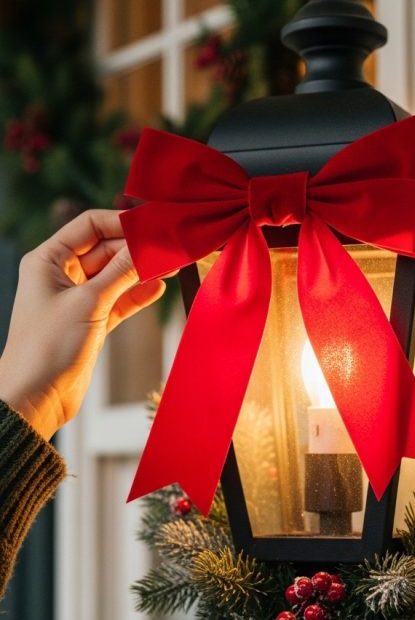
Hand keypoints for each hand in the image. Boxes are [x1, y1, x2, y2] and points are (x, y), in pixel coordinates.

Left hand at [0, 209, 168, 440]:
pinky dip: (137, 295)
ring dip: (141, 271)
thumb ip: (121, 272)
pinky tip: (159, 287)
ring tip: (172, 264)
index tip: (152, 224)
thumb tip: (148, 246)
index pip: (89, 226)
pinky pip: (118, 300)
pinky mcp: (91, 321)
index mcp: (48, 260)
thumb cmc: (48, 347)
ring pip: (115, 275)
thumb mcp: (89, 302)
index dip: (120, 222)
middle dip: (136, 248)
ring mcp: (77, 299)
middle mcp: (61, 275)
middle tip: (169, 246)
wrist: (36, 397)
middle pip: (106, 249)